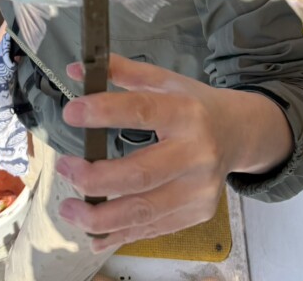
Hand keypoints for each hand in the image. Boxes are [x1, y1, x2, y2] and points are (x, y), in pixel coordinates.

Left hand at [55, 54, 292, 251]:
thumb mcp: (165, 81)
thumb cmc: (193, 105)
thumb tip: (75, 69)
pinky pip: (152, 229)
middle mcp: (197, 154)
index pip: (142, 111)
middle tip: (64, 168)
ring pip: (144, 211)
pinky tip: (92, 233)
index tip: (70, 113)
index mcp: (187, 113)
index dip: (104, 112)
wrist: (238, 134)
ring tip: (68, 208)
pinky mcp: (197, 214)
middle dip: (95, 178)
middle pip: (141, 174)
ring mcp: (199, 190)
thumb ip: (123, 72)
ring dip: (99, 217)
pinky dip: (118, 234)